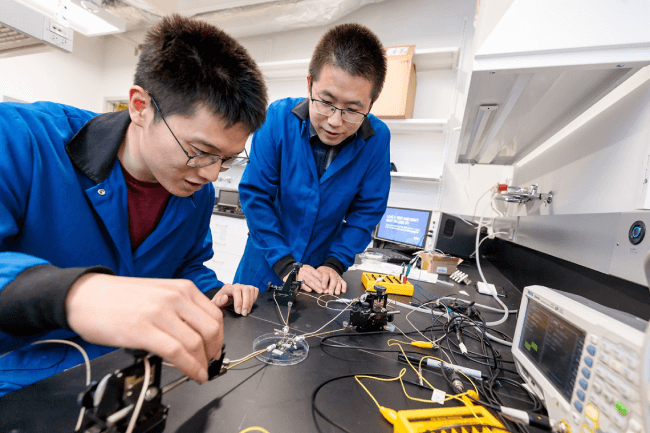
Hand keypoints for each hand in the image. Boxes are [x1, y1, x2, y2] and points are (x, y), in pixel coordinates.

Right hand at [66, 273, 222, 384]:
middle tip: (209, 362)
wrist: (85, 295)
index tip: (216, 348)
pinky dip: (190, 367)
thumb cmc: (118, 297)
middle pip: (211, 329)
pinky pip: (176, 352)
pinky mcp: (143, 330)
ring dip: (202, 364)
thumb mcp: (159, 293)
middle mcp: (174, 298)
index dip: (220, 337)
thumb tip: (198, 333)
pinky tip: (192, 374)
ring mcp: (159, 313)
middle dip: (214, 351)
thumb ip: (180, 308)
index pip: (215, 315)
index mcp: (181, 288)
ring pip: (196, 343)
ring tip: (200, 372)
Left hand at [211, 283, 258, 315]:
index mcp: (228, 287)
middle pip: (246, 290)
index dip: (239, 301)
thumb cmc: (219, 302)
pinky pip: (255, 290)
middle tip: (244, 313)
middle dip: (246, 303)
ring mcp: (244, 286)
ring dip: (250, 302)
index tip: (238, 311)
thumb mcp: (214, 304)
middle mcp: (237, 285)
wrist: (223, 299)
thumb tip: (225, 297)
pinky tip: (250, 305)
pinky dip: (254, 298)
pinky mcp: (249, 288)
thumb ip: (217, 302)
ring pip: (251, 290)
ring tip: (246, 311)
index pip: (236, 290)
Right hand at [284, 264, 324, 293]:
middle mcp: (305, 271)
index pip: (318, 275)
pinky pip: (302, 284)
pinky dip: (306, 287)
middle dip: (320, 285)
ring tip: (320, 291)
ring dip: (315, 287)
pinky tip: (310, 290)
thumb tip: (323, 283)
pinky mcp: (296, 279)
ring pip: (309, 281)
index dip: (323, 281)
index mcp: (309, 268)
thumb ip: (314, 276)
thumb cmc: (301, 273)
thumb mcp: (308, 271)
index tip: (327, 286)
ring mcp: (300, 275)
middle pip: (314, 279)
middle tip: (325, 290)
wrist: (289, 272)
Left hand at [317, 266, 346, 294]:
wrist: (328, 268)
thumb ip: (316, 278)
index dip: (325, 282)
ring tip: (336, 293)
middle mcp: (333, 274)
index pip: (326, 276)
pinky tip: (343, 291)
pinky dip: (344, 287)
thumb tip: (314, 285)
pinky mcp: (341, 279)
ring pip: (339, 282)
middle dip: (332, 287)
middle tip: (330, 293)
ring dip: (338, 288)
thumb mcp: (317, 272)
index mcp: (326, 272)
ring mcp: (337, 277)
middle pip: (333, 280)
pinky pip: (344, 283)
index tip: (323, 288)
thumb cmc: (321, 272)